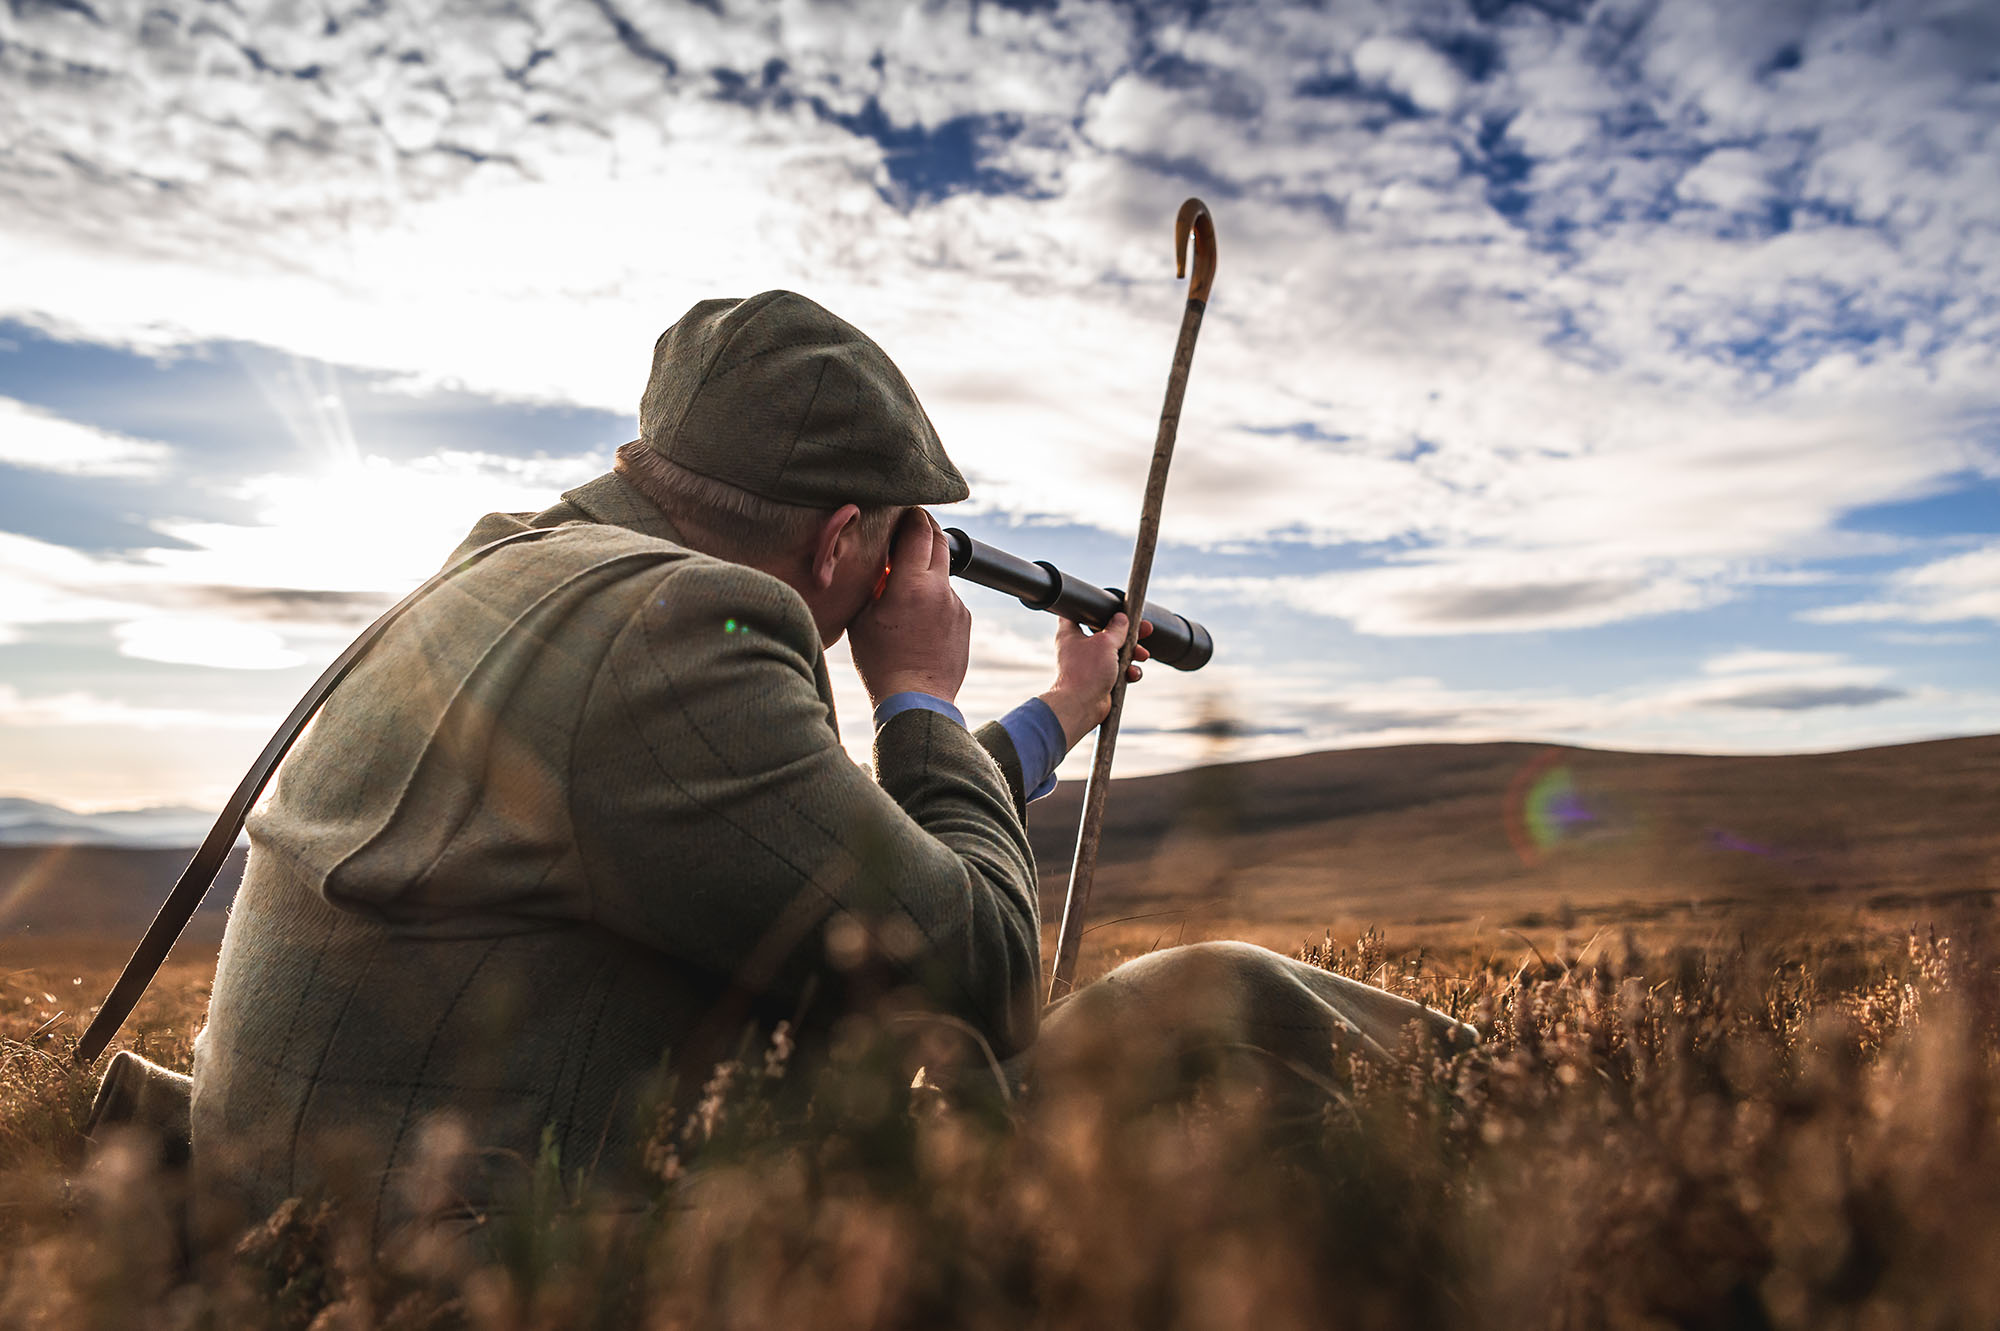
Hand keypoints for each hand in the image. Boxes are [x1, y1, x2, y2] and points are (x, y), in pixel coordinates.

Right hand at [849, 508, 970, 706]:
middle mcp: (940, 589)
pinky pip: (949, 597)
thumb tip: (878, 561)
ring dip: (928, 568)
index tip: (903, 509)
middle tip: (909, 527)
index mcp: (911, 584)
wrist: (917, 701)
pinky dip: (935, 596)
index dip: (911, 515)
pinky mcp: (966, 621)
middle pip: (938, 541)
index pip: (918, 530)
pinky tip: (918, 617)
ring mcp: (957, 605)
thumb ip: (872, 583)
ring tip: (905, 584)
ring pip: (944, 571)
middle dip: (925, 529)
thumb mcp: (862, 618)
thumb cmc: (881, 663)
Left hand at [1038, 613, 1150, 750]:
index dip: (1097, 609)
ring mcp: (1090, 664)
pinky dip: (1128, 672)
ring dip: (1132, 654)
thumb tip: (1122, 618)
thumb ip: (1116, 628)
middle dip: (1128, 634)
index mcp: (1071, 633)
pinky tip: (1132, 674)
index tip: (1114, 608)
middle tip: (1144, 630)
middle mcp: (1079, 647)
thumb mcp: (1105, 643)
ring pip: (1116, 653)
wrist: (1080, 706)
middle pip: (1106, 633)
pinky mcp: (1100, 679)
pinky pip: (1118, 671)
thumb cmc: (1086, 673)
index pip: (1080, 612)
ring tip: (1142, 655)